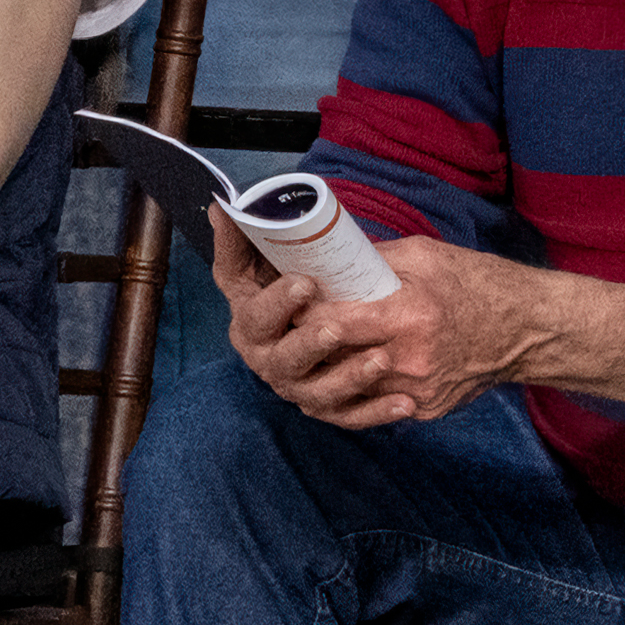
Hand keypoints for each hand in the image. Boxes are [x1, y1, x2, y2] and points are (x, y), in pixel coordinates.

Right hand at [213, 199, 414, 425]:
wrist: (333, 319)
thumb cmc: (301, 281)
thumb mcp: (277, 256)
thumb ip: (252, 235)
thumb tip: (219, 206)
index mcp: (251, 322)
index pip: (253, 314)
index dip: (275, 303)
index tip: (304, 283)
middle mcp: (268, 359)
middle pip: (280, 359)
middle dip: (308, 343)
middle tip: (337, 329)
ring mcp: (298, 387)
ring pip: (316, 393)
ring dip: (347, 378)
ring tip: (380, 360)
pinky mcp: (328, 408)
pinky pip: (350, 418)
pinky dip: (377, 413)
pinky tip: (405, 402)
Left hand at [215, 205, 529, 425]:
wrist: (528, 329)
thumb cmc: (477, 284)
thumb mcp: (424, 256)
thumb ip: (370, 262)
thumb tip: (325, 261)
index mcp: (408, 315)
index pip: (331, 324)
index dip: (301, 316)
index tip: (289, 305)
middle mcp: (410, 360)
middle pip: (332, 360)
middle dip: (306, 345)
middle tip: (290, 329)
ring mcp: (416, 392)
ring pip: (346, 390)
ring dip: (325, 371)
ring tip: (312, 351)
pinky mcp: (423, 409)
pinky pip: (373, 404)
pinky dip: (355, 389)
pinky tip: (344, 371)